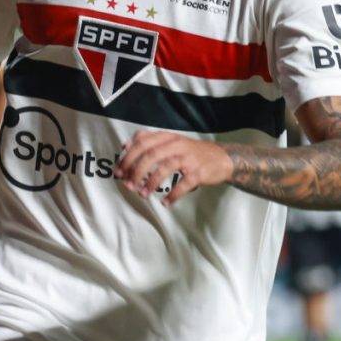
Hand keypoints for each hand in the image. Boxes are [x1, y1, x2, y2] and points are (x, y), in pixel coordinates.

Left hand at [115, 130, 231, 205]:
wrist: (221, 158)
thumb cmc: (192, 152)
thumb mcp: (171, 141)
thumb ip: (149, 141)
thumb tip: (125, 145)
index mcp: (168, 137)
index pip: (143, 142)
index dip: (128, 157)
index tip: (119, 171)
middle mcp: (177, 145)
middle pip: (151, 155)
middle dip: (136, 171)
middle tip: (128, 185)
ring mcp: (189, 158)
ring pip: (165, 167)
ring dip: (151, 182)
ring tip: (142, 194)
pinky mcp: (199, 172)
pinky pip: (184, 184)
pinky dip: (173, 194)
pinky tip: (165, 203)